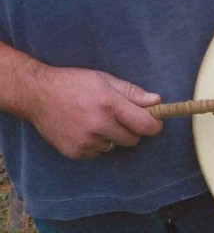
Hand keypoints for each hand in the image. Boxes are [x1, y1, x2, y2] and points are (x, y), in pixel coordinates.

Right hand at [27, 66, 162, 159]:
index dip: (154, 125)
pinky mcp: (75, 152)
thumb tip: (157, 101)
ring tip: (95, 120)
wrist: (37, 95)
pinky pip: (98, 153)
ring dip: (111, 137)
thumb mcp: (105, 80)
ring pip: (114, 146)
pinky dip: (96, 144)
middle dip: (131, 130)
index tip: (155, 123)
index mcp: (109, 104)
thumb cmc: (74, 84)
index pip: (145, 125)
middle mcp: (98, 124)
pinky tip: (83, 129)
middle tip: (120, 118)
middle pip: (132, 139)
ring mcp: (86, 141)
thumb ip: (133, 93)